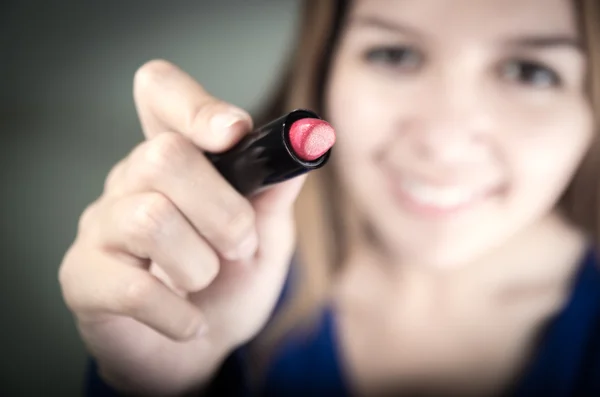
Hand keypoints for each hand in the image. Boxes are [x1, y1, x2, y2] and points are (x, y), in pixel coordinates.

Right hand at [58, 60, 303, 394]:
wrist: (193, 352)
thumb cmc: (227, 287)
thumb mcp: (265, 241)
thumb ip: (274, 197)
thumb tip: (300, 150)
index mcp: (176, 161)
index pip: (160, 93)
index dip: (194, 104)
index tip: (234, 133)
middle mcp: (130, 182)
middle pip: (163, 156)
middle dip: (223, 211)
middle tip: (239, 245)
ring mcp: (100, 228)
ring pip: (150, 217)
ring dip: (201, 263)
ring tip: (207, 280)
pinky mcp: (82, 278)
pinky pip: (134, 288)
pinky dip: (179, 313)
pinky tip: (190, 322)